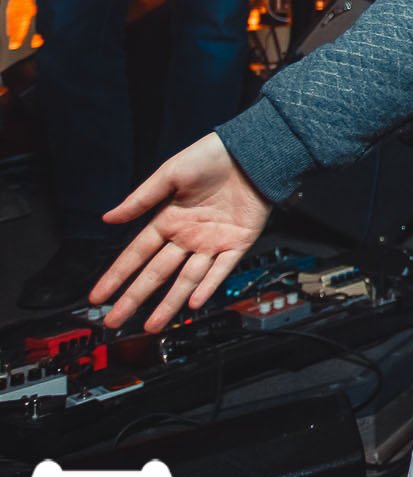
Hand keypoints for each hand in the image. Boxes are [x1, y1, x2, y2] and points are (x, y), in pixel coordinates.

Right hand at [90, 133, 272, 331]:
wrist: (250, 151)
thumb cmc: (210, 157)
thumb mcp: (169, 174)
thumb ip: (140, 199)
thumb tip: (108, 218)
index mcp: (168, 220)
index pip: (136, 254)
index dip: (117, 275)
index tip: (99, 296)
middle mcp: (187, 236)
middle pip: (156, 273)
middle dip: (134, 298)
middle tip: (115, 320)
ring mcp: (212, 242)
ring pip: (187, 279)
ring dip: (170, 302)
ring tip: (153, 325)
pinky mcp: (237, 243)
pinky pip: (221, 270)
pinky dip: (208, 286)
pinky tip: (193, 302)